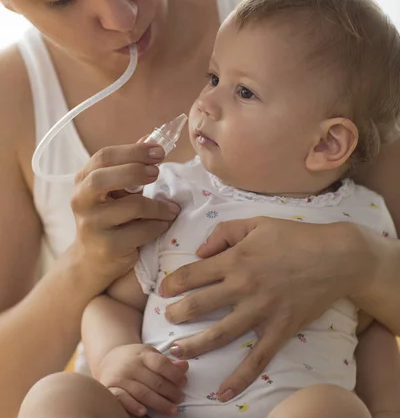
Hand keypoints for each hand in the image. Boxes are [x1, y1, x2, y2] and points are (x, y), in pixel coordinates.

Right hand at [70, 141, 179, 290]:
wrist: (93, 260)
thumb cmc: (109, 216)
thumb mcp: (116, 188)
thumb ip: (130, 164)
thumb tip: (150, 138)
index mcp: (83, 180)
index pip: (103, 157)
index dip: (133, 151)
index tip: (158, 151)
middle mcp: (81, 200)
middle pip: (102, 178)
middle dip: (135, 171)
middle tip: (157, 172)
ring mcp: (91, 225)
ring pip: (130, 207)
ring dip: (158, 205)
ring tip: (171, 208)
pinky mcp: (107, 247)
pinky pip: (140, 231)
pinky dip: (157, 225)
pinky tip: (164, 223)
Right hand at [98, 344, 188, 416]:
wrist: (109, 359)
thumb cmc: (135, 359)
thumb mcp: (150, 355)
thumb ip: (167, 363)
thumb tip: (185, 366)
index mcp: (143, 354)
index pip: (160, 364)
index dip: (174, 374)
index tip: (184, 383)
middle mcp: (131, 365)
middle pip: (154, 380)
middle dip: (170, 392)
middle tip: (180, 399)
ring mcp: (120, 377)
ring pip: (141, 392)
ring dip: (158, 403)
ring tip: (172, 409)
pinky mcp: (110, 388)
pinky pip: (121, 398)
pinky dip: (132, 406)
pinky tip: (143, 412)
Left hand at [160, 216, 369, 400]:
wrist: (335, 257)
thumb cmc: (294, 237)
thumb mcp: (256, 223)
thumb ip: (224, 233)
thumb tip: (200, 251)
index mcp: (235, 260)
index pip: (192, 275)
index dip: (172, 283)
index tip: (164, 290)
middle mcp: (243, 287)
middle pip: (198, 306)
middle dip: (176, 313)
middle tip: (167, 318)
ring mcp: (261, 312)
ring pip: (219, 334)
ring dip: (194, 345)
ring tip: (176, 352)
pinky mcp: (280, 330)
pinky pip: (256, 359)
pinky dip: (239, 378)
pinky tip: (222, 392)